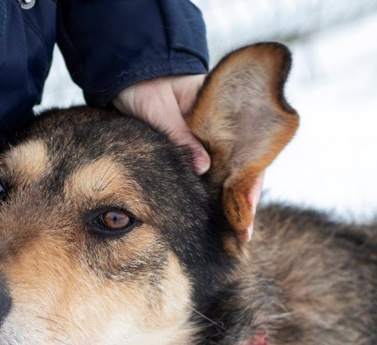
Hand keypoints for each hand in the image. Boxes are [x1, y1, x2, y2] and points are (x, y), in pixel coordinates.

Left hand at [113, 74, 264, 237]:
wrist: (126, 76)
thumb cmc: (145, 87)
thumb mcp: (159, 109)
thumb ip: (179, 135)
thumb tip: (203, 167)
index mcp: (223, 110)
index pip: (248, 148)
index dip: (250, 179)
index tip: (247, 206)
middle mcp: (220, 130)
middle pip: (240, 168)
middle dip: (242, 202)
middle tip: (242, 236)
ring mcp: (206, 141)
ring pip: (223, 176)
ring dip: (226, 204)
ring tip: (232, 237)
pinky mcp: (190, 150)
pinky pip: (204, 176)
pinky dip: (208, 197)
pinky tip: (209, 220)